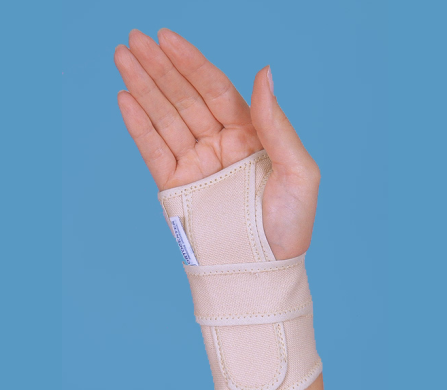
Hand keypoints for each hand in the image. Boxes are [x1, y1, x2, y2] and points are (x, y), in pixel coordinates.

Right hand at [114, 28, 319, 259]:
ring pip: (165, 119)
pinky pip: (154, 151)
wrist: (263, 269)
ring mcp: (195, 165)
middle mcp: (219, 145)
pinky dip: (139, 127)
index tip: (166, 38)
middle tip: (133, 40)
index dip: (191, 62)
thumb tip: (264, 72)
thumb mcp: (298, 172)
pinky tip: (125, 100)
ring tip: (122, 59)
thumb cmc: (289, 226)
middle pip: (185, 98)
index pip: (215, 89)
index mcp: (249, 136)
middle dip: (160, 68)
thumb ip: (277, 123)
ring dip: (143, 89)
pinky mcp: (176, 188)